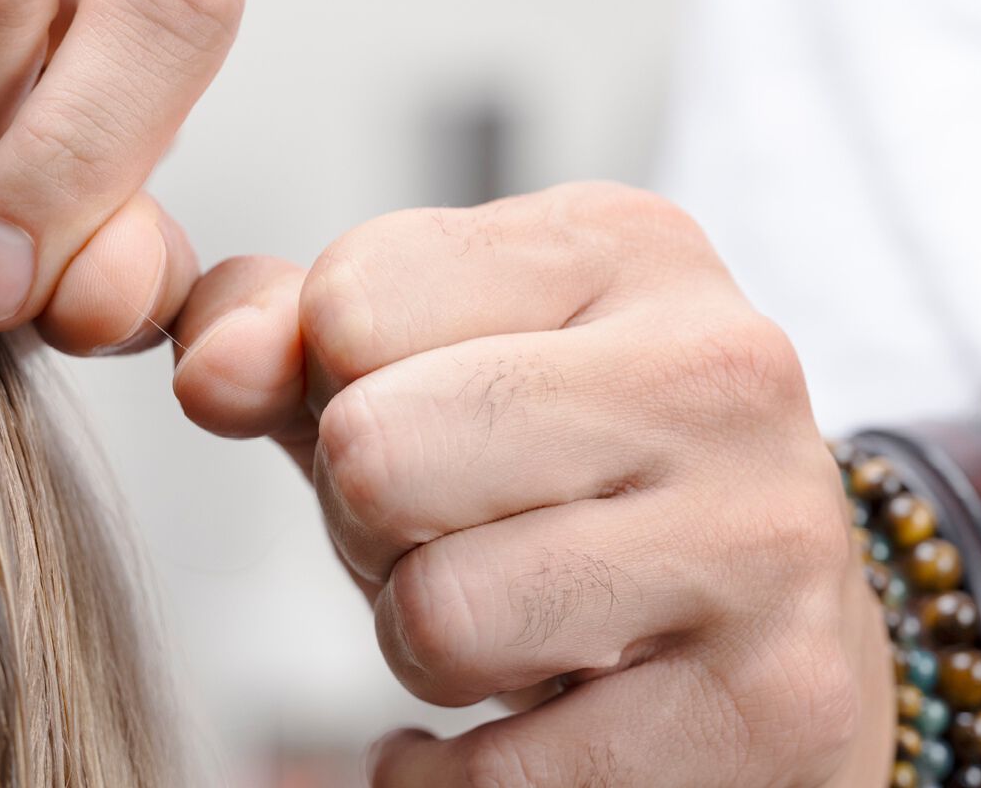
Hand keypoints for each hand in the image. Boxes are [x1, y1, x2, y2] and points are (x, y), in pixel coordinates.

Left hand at [171, 184, 893, 785]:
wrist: (770, 618)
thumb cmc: (561, 471)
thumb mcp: (424, 358)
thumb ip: (284, 330)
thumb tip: (205, 372)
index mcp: (624, 246)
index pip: (347, 304)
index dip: (328, 390)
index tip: (413, 422)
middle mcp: (716, 370)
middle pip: (376, 456)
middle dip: (364, 527)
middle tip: (437, 539)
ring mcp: (761, 538)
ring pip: (436, 619)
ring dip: (418, 649)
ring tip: (496, 622)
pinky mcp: (775, 705)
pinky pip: (501, 776)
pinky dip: (447, 776)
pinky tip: (505, 730)